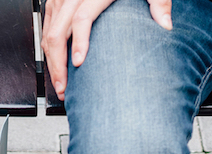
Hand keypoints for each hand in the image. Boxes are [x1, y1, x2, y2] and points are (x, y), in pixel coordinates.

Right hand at [42, 0, 170, 97]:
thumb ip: (158, 2)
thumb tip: (165, 25)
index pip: (82, 18)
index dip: (79, 41)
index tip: (79, 63)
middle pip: (58, 31)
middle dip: (58, 63)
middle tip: (64, 88)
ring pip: (48, 32)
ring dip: (51, 61)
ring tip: (60, 84)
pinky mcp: (54, 2)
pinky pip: (46, 28)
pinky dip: (48, 50)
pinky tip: (56, 66)